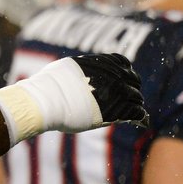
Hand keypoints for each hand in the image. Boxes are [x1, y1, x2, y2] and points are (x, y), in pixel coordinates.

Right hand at [0, 52, 147, 142]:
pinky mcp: (116, 110)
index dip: (125, 72)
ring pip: (136, 97)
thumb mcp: (64, 68)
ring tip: (133, 112)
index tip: (125, 79)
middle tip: (130, 98)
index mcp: (100, 63)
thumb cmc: (47, 87)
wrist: (44, 102)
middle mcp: (111, 75)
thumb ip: (79, 68)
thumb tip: (79, 70)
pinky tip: (137, 121)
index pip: (122, 63)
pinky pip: (136, 112)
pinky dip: (138, 116)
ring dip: (135, 103)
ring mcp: (115, 92)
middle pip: (132, 79)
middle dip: (132, 88)